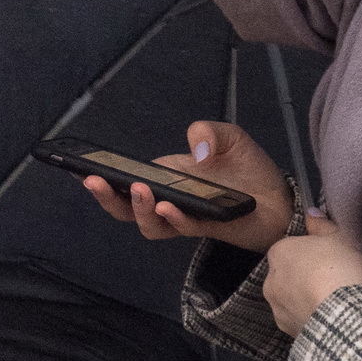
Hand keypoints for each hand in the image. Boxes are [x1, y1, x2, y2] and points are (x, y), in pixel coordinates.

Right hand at [83, 121, 294, 253]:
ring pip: (149, 225)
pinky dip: (174, 219)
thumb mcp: (229, 137)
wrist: (281, 199)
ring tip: (142, 194)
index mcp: (166, 176)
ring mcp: (185, 217)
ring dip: (140, 211)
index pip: (126, 181)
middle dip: (107, 198)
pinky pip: (182, 229)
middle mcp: (169, 199)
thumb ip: (208, 131)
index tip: (80, 171)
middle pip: (126, 209)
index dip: (101, 180)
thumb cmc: (248, 168)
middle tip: (96, 182)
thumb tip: (193, 149)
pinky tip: (172, 207)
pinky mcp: (206, 228)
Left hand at [264, 214, 361, 336]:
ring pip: (291, 299)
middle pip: (287, 274)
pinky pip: (299, 319)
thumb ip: (321, 224)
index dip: (310, 253)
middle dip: (304, 277)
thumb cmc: (342, 269)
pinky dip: (311, 318)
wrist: (343, 316)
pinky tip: (331, 318)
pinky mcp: (288, 331)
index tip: (329, 259)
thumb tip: (311, 212)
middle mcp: (270, 281)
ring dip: (306, 299)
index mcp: (279, 252)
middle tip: (333, 279)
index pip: (289, 248)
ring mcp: (277, 308)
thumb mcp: (339, 237)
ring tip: (334, 302)